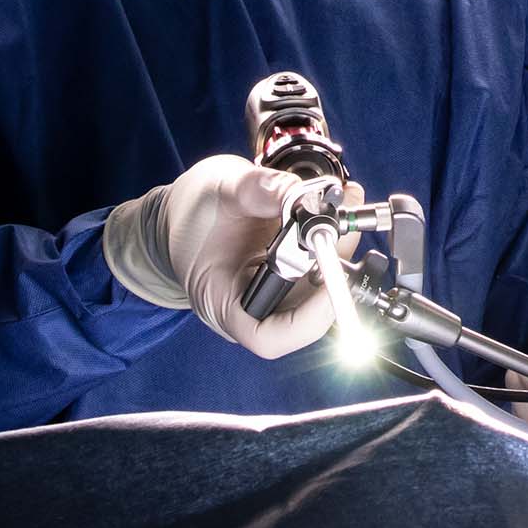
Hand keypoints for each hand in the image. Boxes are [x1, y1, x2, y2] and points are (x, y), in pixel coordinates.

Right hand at [105, 154, 362, 358]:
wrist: (185, 211)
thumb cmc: (189, 213)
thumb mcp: (216, 191)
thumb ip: (255, 190)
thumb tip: (296, 191)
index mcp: (222, 302)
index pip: (269, 337)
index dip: (308, 319)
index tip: (329, 278)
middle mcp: (254, 306)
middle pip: (307, 310)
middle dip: (333, 266)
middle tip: (341, 223)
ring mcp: (275, 292)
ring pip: (322, 285)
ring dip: (340, 246)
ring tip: (342, 203)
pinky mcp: (290, 275)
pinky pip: (321, 265)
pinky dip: (334, 236)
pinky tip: (337, 204)